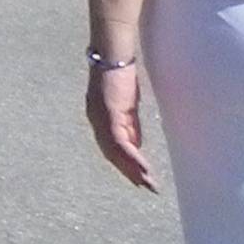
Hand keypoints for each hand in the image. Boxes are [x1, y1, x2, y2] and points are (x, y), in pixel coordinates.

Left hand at [92, 62, 154, 189]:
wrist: (113, 55)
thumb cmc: (120, 76)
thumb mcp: (126, 106)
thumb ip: (129, 125)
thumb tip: (135, 146)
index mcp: (98, 119)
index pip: (110, 148)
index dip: (123, 165)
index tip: (138, 179)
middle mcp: (95, 120)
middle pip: (111, 153)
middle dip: (129, 172)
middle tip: (146, 188)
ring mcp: (100, 117)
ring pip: (115, 151)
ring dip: (133, 169)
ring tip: (148, 183)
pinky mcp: (109, 113)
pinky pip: (120, 141)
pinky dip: (132, 156)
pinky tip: (144, 167)